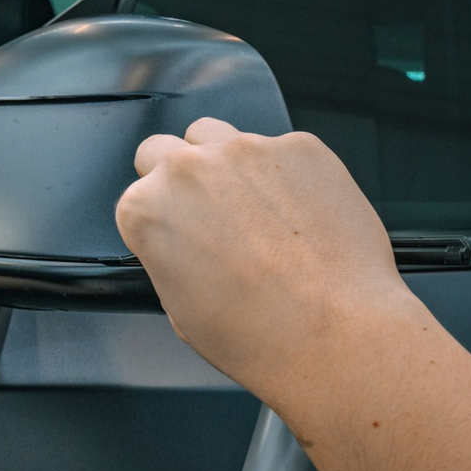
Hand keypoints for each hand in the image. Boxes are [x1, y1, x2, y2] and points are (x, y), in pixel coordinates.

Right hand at [115, 118, 411, 404]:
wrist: (334, 335)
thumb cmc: (259, 334)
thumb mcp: (180, 308)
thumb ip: (168, 255)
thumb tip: (185, 244)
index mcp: (147, 208)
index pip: (136, 196)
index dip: (158, 219)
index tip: (179, 234)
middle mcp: (188, 168)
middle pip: (162, 148)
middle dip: (178, 177)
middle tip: (207, 214)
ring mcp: (245, 150)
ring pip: (217, 135)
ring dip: (225, 164)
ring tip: (255, 210)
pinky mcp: (299, 147)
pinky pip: (280, 149)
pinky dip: (284, 174)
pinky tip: (298, 214)